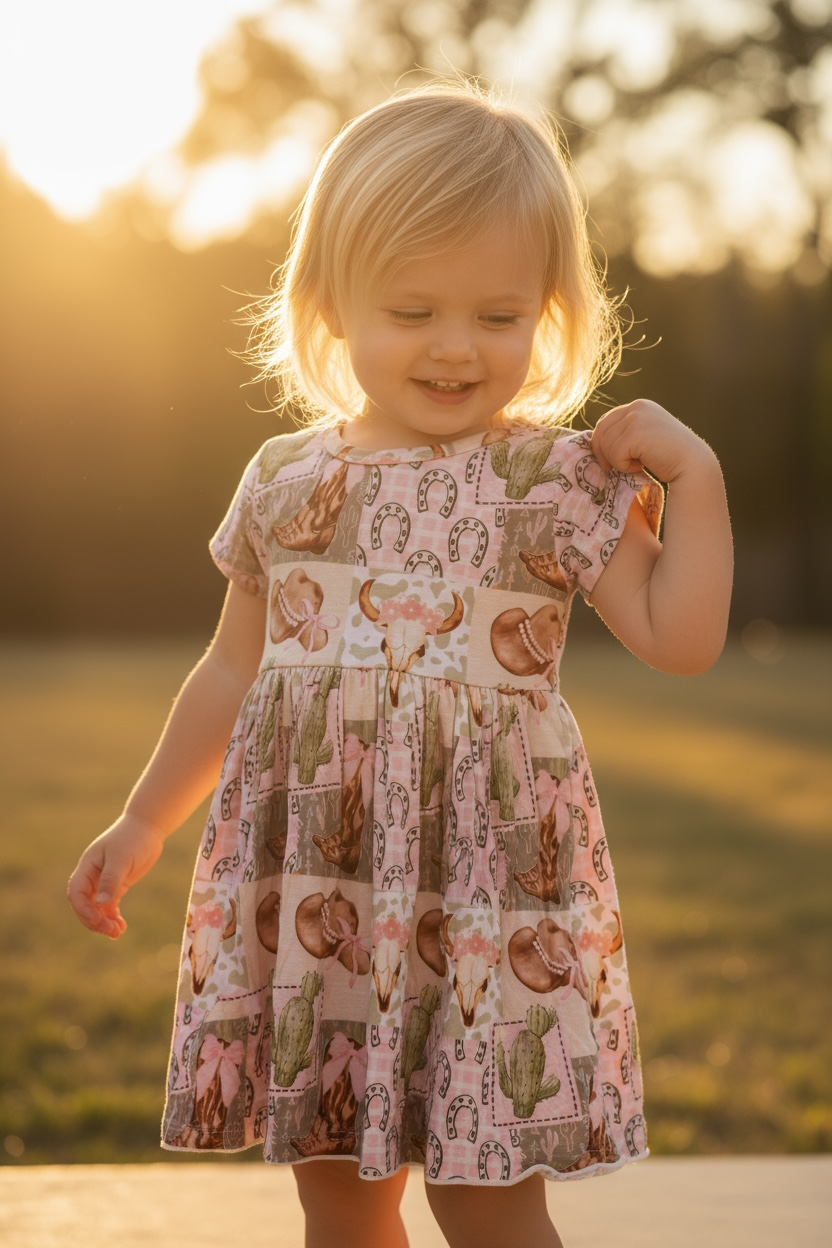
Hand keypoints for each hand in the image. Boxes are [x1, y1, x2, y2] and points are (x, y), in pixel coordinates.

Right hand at [67, 815, 164, 938]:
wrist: (148, 827)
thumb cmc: (133, 839)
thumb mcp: (122, 859)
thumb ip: (111, 880)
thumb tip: (102, 904)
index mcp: (87, 867)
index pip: (77, 893)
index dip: (84, 910)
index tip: (99, 921)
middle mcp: (92, 876)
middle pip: (85, 904)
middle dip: (94, 920)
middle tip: (111, 932)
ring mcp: (104, 881)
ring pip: (97, 908)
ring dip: (103, 922)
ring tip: (117, 933)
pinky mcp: (117, 884)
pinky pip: (109, 906)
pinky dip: (112, 917)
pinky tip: (121, 926)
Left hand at [591, 399, 712, 483]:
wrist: (692, 465)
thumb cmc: (668, 458)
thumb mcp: (645, 437)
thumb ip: (626, 433)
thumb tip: (596, 442)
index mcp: (639, 406)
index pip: (605, 422)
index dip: (600, 444)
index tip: (608, 462)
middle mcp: (637, 407)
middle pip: (601, 432)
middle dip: (604, 453)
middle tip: (618, 467)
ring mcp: (637, 418)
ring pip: (606, 445)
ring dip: (618, 461)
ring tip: (639, 463)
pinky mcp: (636, 432)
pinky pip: (615, 454)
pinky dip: (624, 466)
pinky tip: (642, 465)